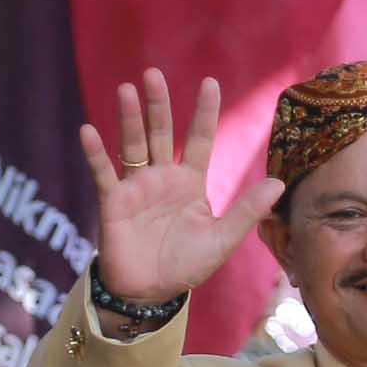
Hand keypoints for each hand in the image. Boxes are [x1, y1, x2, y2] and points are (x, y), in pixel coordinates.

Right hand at [78, 69, 287, 305]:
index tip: (210, 83)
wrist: (151, 292)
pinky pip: (103, 173)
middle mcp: (162, 177)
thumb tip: (278, 183)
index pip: (198, 140)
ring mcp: (136, 187)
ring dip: (129, 119)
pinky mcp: (113, 202)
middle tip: (154, 74)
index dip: (204, 113)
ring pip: (132, 145)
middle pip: (160, 133)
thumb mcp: (222, 239)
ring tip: (127, 90)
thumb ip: (247, 211)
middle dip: (158, 105)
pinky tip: (88, 131)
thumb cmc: (186, 265)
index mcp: (190, 182)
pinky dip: (95, 154)